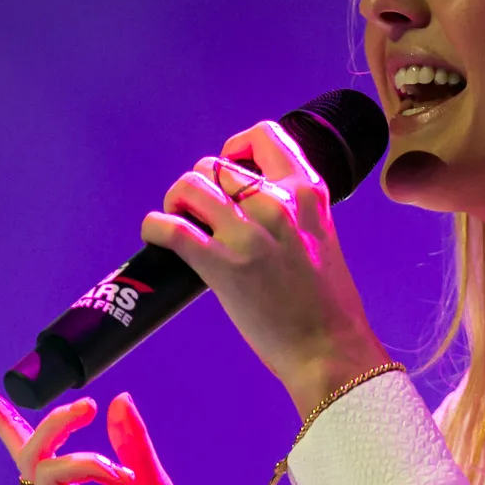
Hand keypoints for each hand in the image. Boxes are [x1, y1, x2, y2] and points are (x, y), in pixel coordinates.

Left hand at [140, 120, 391, 416]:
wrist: (330, 350)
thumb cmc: (328, 304)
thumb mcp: (322, 236)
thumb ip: (293, 212)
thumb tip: (250, 203)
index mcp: (307, 193)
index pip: (263, 135)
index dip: (236, 147)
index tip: (231, 169)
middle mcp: (277, 203)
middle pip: (213, 166)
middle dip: (199, 187)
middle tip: (201, 216)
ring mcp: (249, 234)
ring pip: (189, 186)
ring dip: (176, 202)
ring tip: (181, 224)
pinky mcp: (222, 266)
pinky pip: (170, 228)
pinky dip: (154, 227)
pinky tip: (156, 236)